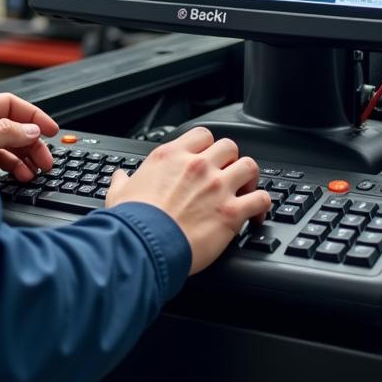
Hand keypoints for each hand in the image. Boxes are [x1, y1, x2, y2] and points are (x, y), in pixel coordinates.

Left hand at [0, 93, 58, 181]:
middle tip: (45, 160)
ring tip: (33, 172)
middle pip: (12, 126)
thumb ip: (3, 134)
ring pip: (7, 145)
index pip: (9, 104)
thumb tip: (30, 128)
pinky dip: (13, 168)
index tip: (51, 130)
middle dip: (31, 142)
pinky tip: (20, 177)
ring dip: (24, 157)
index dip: (32, 116)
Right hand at [105, 129, 270, 274]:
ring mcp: (217, 187)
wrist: (144, 246)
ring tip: (246, 190)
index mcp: (171, 156)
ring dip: (250, 178)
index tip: (208, 158)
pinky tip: (256, 213)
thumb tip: (120, 177)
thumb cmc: (133, 221)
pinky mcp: (231, 212)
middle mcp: (197, 166)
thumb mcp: (119, 193)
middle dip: (230, 160)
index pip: (202, 135)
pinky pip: (261, 199)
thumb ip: (123, 180)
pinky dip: (262, 205)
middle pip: (229, 147)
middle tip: (227, 175)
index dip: (208, 146)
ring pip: (249, 166)